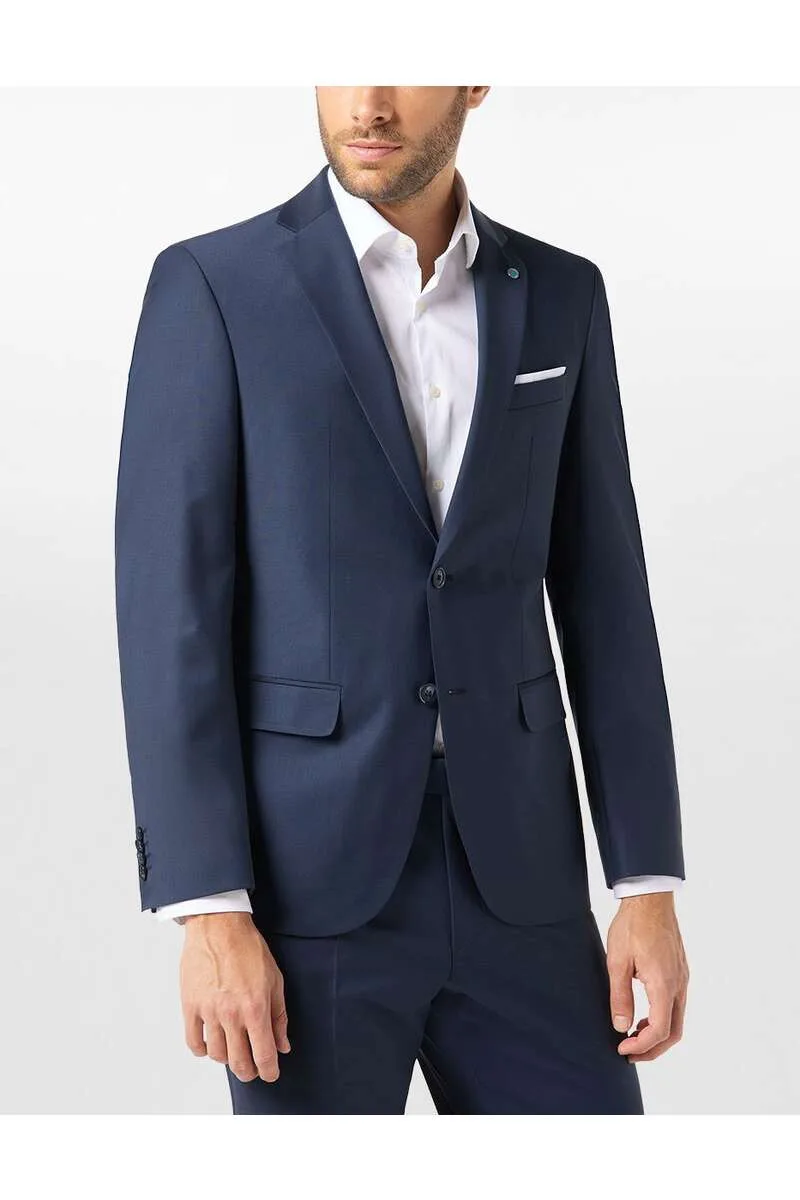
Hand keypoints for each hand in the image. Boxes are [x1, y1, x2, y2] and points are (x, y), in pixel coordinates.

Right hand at [179, 912, 290, 1082]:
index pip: (263, 1055)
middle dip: (249, 1071)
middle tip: (253, 1068)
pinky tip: (211, 1045)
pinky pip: (193, 1042)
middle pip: (239, 1062)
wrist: (219, 926)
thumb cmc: (249, 949)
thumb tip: (282, 1045)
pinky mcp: (190, 1006)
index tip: (271, 1074)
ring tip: (234, 1050)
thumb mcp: (275, 980)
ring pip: (217, 1055)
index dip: (269, 1071)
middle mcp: (231, 1014)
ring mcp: (208, 1012)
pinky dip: (202, 1050)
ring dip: (227, 1059)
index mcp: (255, 1008)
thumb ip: (279, 1016)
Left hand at [606, 892, 688, 1061]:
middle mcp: (679, 985)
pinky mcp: (680, 971)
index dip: (641, 1046)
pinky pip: (676, 1004)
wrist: (650, 899)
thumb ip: (620, 997)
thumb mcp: (617, 962)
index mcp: (664, 985)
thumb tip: (621, 1027)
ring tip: (633, 1034)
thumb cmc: (632, 926)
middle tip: (629, 1053)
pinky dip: (662, 1017)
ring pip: (677, 1019)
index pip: (659, 1030)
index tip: (622, 1049)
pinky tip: (643, 1013)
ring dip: (657, 1033)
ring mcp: (682, 978)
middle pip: (673, 1032)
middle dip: (653, 1049)